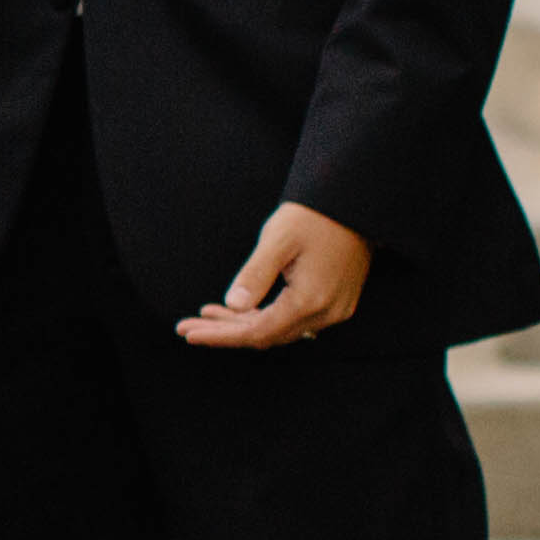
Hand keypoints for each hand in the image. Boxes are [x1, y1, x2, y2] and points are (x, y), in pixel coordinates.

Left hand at [181, 201, 371, 349]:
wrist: (352, 204)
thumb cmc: (312, 216)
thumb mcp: (278, 240)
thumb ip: (255, 274)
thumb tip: (233, 305)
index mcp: (310, 300)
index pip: (257, 332)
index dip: (221, 336)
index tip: (189, 333)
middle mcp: (326, 313)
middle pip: (266, 335)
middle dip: (225, 332)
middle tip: (187, 326)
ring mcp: (334, 310)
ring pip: (278, 328)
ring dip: (242, 324)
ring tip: (206, 314)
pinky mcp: (335, 302)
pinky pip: (293, 320)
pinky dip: (264, 316)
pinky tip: (238, 309)